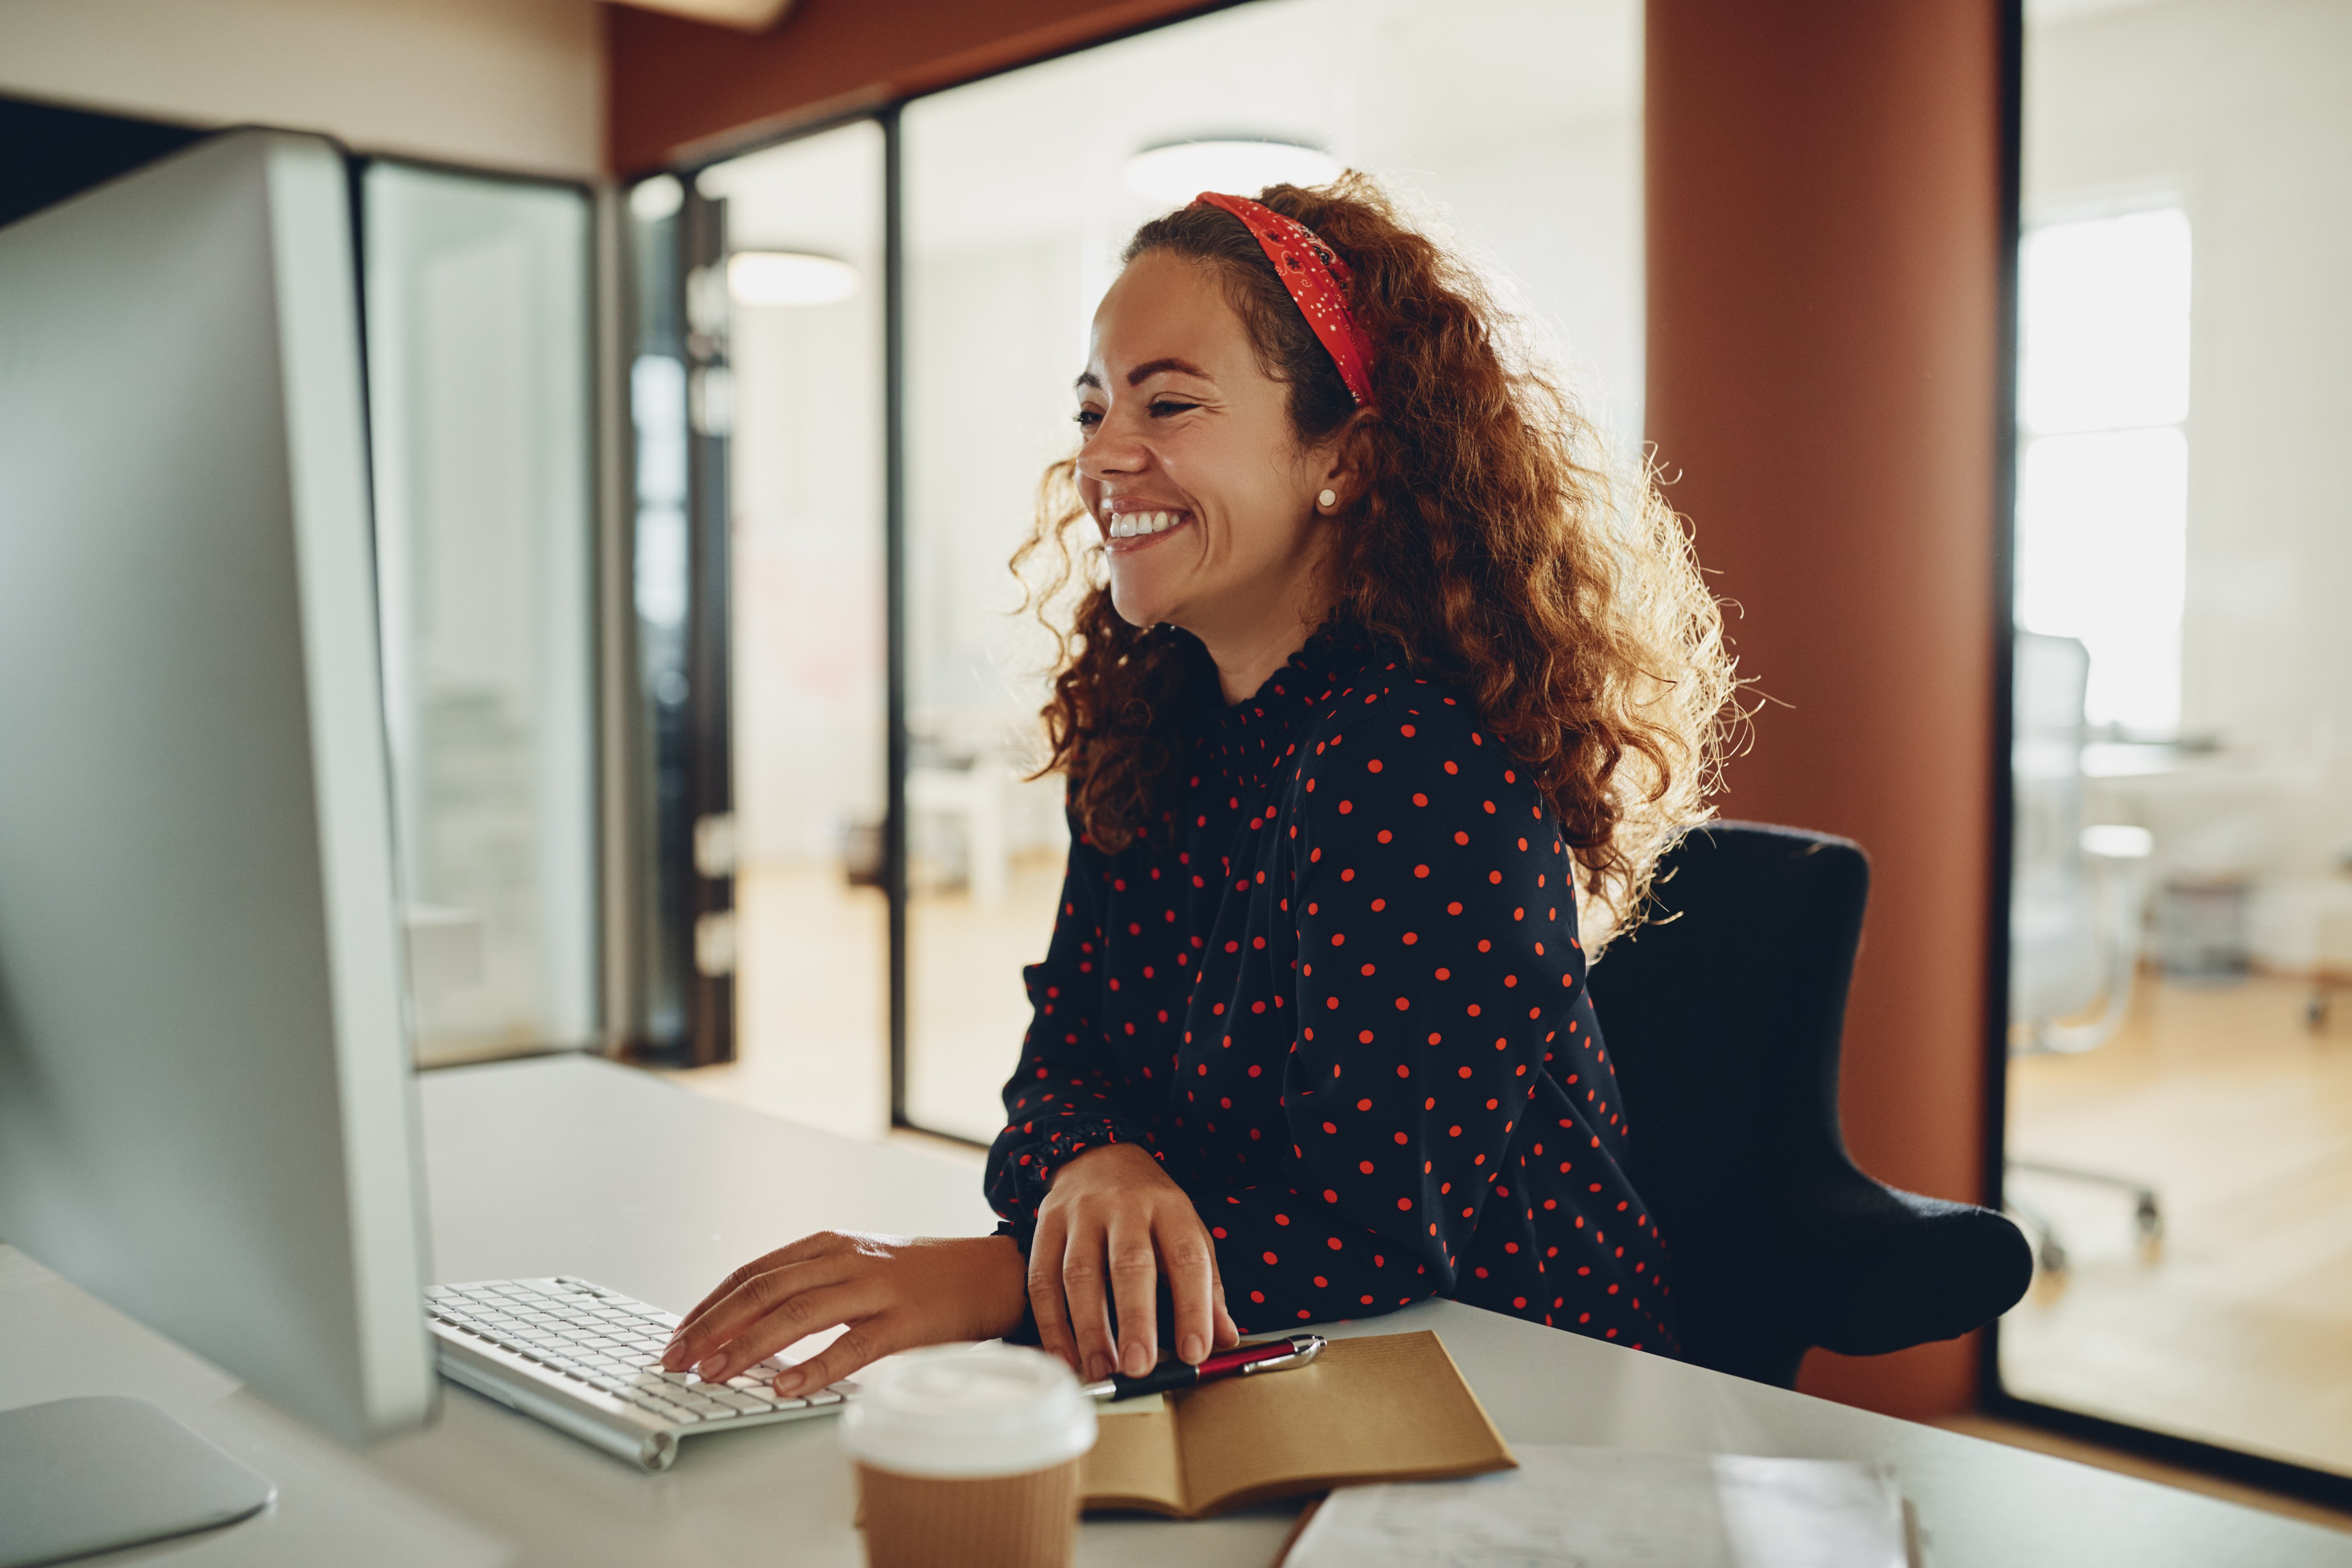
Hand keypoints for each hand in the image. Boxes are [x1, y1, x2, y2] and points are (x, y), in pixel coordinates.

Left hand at [659, 1232, 1027, 1394]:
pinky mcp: (905, 1321)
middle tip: (678, 1360)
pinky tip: (787, 1387)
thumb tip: (745, 1324)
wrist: (988, 1272)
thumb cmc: (916, 1277)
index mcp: (827, 1245)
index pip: (752, 1273)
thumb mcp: (856, 1266)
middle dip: (714, 1326)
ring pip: (799, 1312)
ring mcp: (876, 1288)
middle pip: (764, 1289)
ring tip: (714, 1374)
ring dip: (749, 1345)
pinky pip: (853, 1345)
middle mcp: (845, 1259)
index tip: (677, 1336)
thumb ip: (808, 1286)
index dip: (710, 1305)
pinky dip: (816, 1366)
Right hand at [1029, 1143, 1238, 1383]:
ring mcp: (1081, 1213)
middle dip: (1135, 1319)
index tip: (1195, 1353)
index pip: (1187, 1257)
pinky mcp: (1046, 1224)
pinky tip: (1064, 1356)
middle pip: (1130, 1263)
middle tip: (1138, 1368)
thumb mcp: (1187, 1233)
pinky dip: (1050, 1323)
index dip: (1194, 1307)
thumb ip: (1207, 1287)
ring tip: (1101, 1371)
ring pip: (1080, 1272)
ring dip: (1089, 1328)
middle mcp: (1125, 1206)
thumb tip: (1225, 1340)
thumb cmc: (1150, 1209)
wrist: (1098, 1155)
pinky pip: (1042, 1278)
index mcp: (1170, 1207)